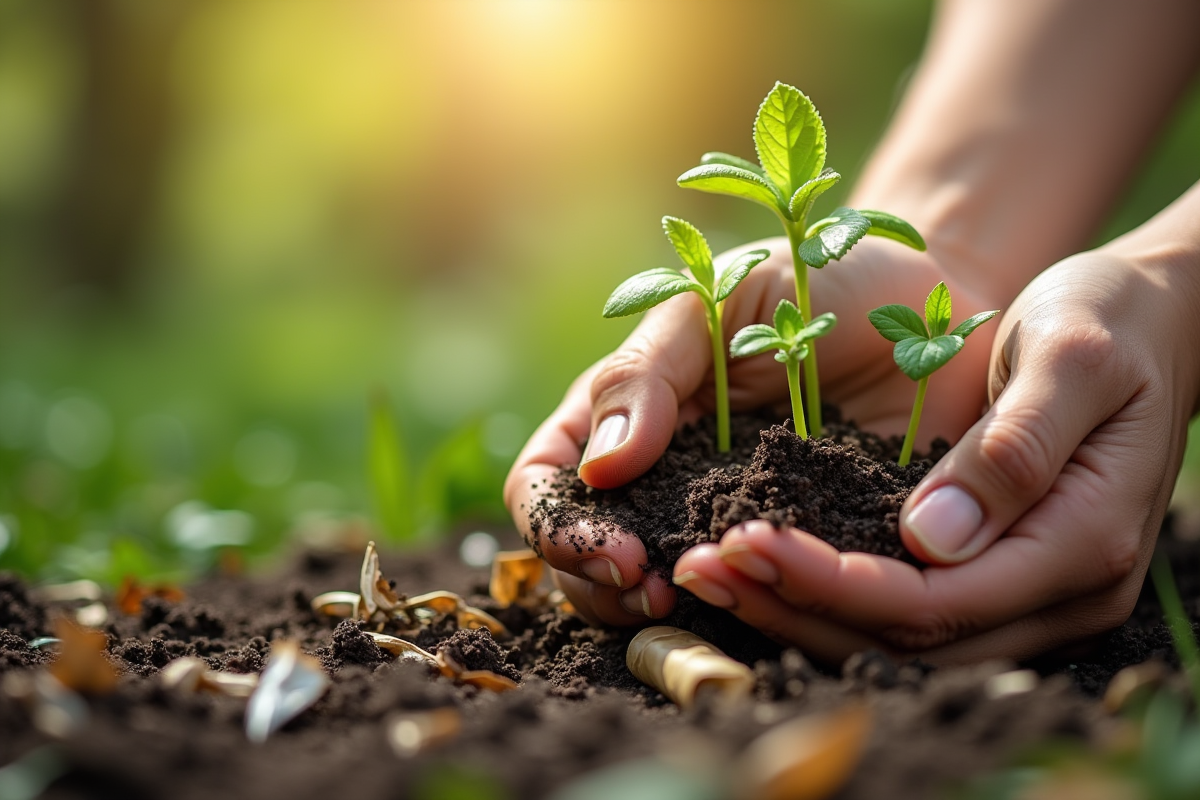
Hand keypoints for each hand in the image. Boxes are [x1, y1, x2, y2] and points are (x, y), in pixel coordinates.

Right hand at [504, 235, 1000, 626]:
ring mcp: (719, 518)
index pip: (549, 480)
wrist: (926, 303)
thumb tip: (597, 468)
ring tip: (690, 602)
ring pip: (651, 590)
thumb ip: (647, 375)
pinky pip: (750, 596)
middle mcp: (658, 475)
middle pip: (584, 554)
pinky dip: (739, 613)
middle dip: (598, 582)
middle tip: (649, 586)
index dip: (557, 522)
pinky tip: (760, 604)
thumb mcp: (714, 302)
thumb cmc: (810, 280)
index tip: (610, 545)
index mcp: (623, 414)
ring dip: (653, 612)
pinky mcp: (790, 547)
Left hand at [675, 247, 1199, 662]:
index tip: (745, 541)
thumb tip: (931, 539)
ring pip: (900, 640)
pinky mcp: (999, 573)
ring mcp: (1032, 592)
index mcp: (1080, 541)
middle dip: (797, 607)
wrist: (1149, 322)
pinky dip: (829, 594)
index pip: (937, 601)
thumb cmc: (1111, 321)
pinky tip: (763, 565)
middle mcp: (1059, 591)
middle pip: (908, 640)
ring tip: (710, 573)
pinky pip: (906, 610)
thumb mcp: (1072, 357)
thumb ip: (1013, 448)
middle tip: (700, 567)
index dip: (834, 584)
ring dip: (800, 612)